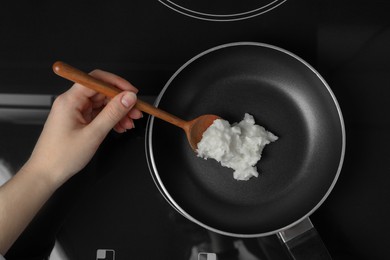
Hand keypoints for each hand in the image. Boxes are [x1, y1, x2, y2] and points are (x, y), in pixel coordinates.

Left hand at [25, 69, 141, 186]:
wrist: (46, 174)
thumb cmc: (61, 157)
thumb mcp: (93, 134)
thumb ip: (113, 113)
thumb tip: (128, 98)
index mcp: (70, 100)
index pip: (96, 79)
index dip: (117, 83)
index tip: (132, 92)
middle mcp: (71, 102)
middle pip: (102, 92)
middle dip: (121, 101)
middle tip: (136, 111)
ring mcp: (75, 111)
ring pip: (102, 104)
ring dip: (118, 112)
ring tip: (130, 122)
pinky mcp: (78, 120)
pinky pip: (98, 114)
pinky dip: (111, 119)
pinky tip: (120, 126)